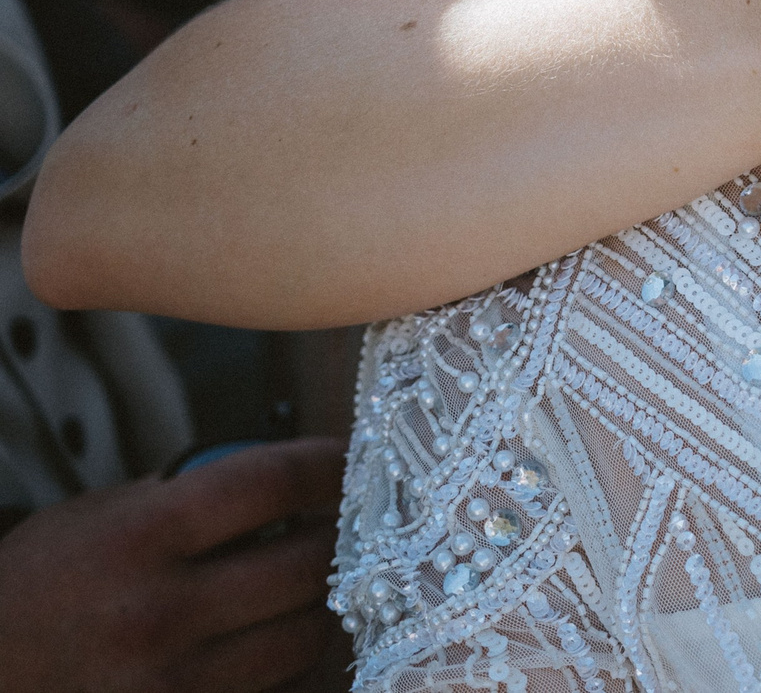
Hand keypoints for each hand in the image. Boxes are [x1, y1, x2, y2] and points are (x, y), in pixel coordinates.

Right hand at [0, 437, 346, 692]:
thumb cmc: (39, 588)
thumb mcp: (97, 518)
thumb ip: (185, 496)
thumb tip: (286, 480)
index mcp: (138, 539)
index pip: (270, 484)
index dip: (328, 466)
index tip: (351, 459)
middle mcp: (159, 613)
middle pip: (307, 563)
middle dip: (342, 537)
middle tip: (354, 522)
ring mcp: (173, 682)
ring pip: (305, 636)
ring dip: (326, 605)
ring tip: (319, 583)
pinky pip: (277, 689)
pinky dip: (291, 662)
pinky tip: (279, 637)